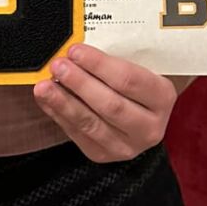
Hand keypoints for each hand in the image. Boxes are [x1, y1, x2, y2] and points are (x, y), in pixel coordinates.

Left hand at [32, 43, 177, 163]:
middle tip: (58, 65)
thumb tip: (77, 50)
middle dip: (80, 83)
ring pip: (91, 124)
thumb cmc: (135, 81)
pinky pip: (77, 135)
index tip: (75, 50)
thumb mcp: (138, 65)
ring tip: (44, 86)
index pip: (129, 80)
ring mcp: (127, 146)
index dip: (99, 65)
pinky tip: (47, 100)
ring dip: (64, 102)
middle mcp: (150, 126)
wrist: (142, 111)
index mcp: (162, 97)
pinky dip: (59, 115)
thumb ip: (115, 58)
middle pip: (111, 104)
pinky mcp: (104, 155)